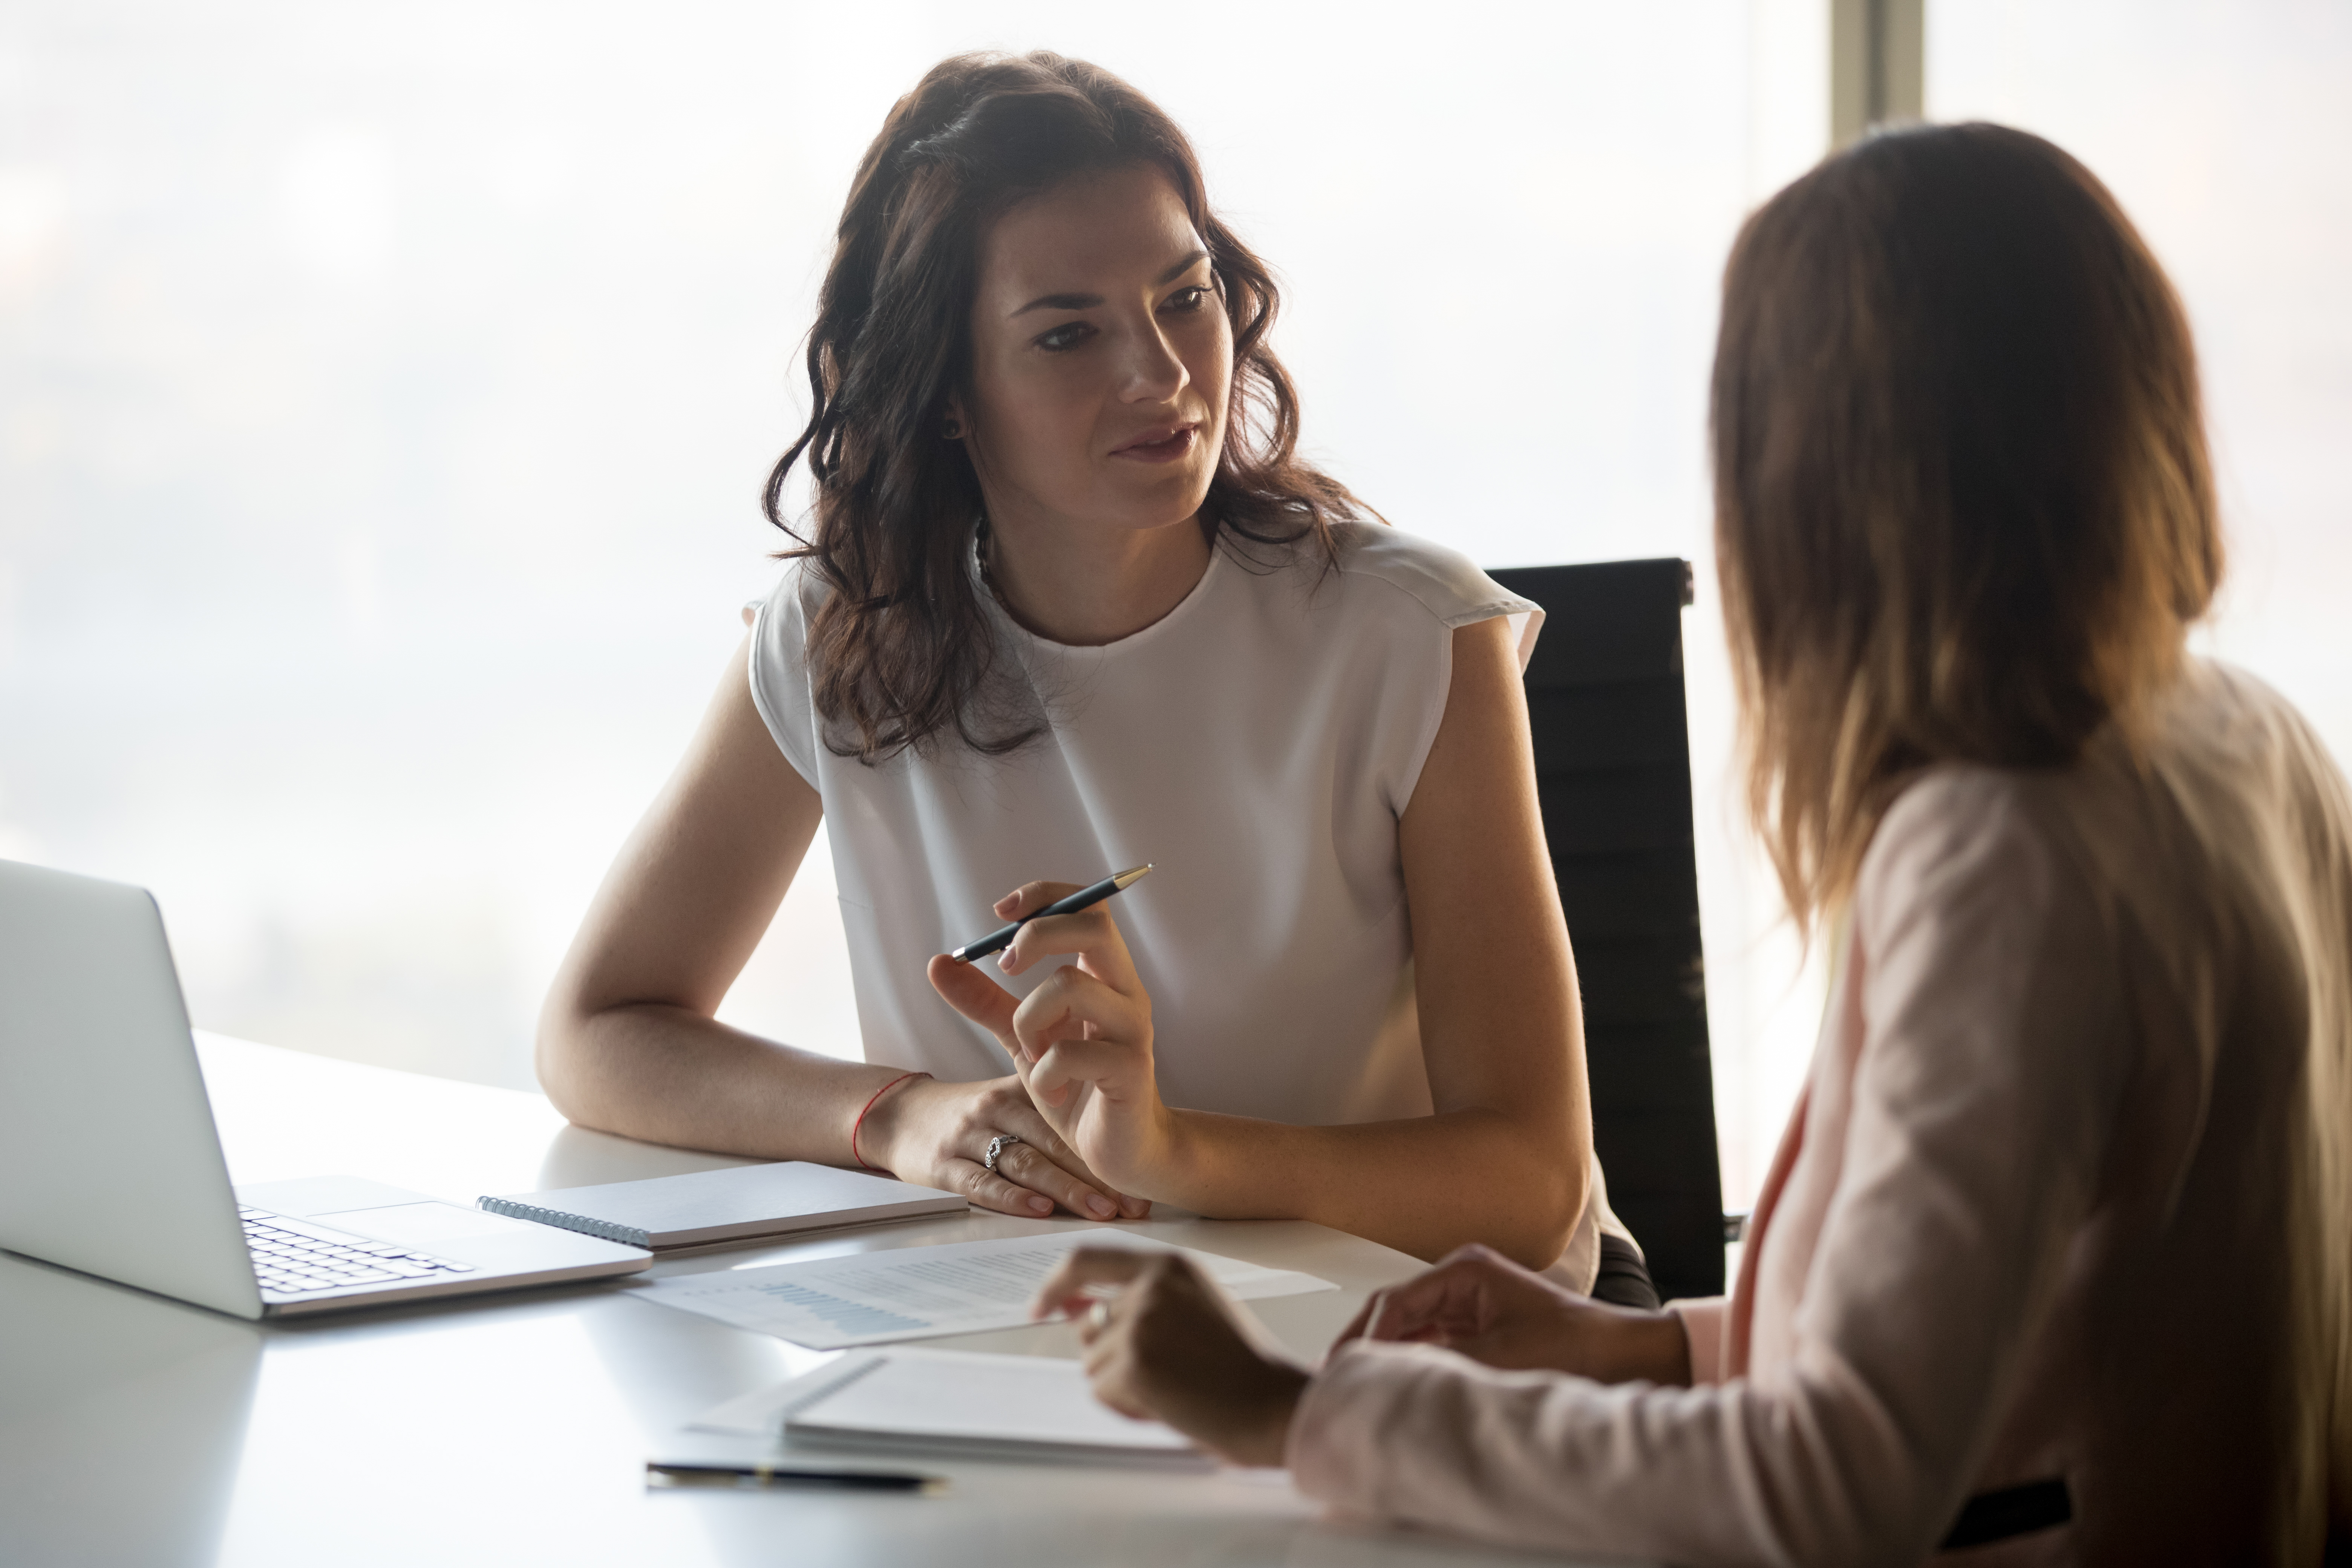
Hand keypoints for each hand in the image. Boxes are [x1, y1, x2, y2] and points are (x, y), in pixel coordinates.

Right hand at [857, 1072, 1148, 1220]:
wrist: (897, 1114)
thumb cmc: (968, 1111)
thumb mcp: (1010, 1093)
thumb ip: (1057, 1107)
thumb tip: (1117, 1135)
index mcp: (1021, 1090)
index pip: (1071, 1119)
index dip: (1107, 1150)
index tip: (1140, 1179)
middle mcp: (997, 1109)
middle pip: (1055, 1142)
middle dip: (1098, 1174)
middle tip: (1132, 1203)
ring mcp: (969, 1137)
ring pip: (1025, 1163)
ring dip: (1066, 1189)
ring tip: (1102, 1209)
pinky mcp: (943, 1165)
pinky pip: (980, 1183)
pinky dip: (1011, 1197)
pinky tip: (1039, 1209)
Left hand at [927, 881, 1176, 1194]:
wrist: (1121, 1151)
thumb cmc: (1078, 1087)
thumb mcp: (1023, 1037)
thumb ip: (986, 1001)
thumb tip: (939, 963)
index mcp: (1104, 976)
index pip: (1088, 906)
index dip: (1046, 896)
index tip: (1001, 912)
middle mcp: (1125, 992)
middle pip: (1093, 927)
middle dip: (1038, 936)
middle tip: (1006, 967)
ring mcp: (1132, 1029)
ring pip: (1071, 986)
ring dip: (1031, 1020)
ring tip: (1033, 1056)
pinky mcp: (1131, 1070)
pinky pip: (1071, 1053)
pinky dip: (1044, 1074)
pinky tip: (1051, 1094)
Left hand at [1031, 1247, 1308, 1467]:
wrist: (1271, 1402)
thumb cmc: (1239, 1363)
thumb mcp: (1190, 1309)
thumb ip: (1135, 1300)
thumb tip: (1068, 1309)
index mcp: (1169, 1265)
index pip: (1088, 1258)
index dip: (1057, 1284)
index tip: (1039, 1305)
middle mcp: (1150, 1285)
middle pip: (1088, 1324)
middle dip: (1109, 1356)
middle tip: (1161, 1375)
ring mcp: (1139, 1322)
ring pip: (1092, 1363)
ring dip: (1122, 1384)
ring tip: (1174, 1387)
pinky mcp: (1133, 1362)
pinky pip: (1102, 1390)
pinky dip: (1127, 1406)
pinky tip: (1169, 1404)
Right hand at [1335, 1244, 1691, 1384]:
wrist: (1624, 1356)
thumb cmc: (1576, 1344)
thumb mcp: (1499, 1356)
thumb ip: (1441, 1365)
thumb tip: (1393, 1380)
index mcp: (1465, 1270)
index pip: (1395, 1300)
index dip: (1366, 1337)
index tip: (1345, 1366)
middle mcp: (1464, 1281)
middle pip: (1397, 1310)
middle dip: (1368, 1343)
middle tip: (1338, 1376)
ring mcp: (1472, 1304)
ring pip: (1411, 1328)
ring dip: (1389, 1354)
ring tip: (1361, 1383)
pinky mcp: (1481, 1329)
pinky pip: (1433, 1343)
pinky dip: (1413, 1362)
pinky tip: (1398, 1385)